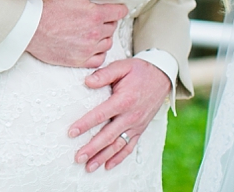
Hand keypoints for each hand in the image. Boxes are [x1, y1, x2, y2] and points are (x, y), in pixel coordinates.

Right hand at [25, 0, 127, 67]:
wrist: (29, 27)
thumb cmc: (48, 5)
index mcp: (95, 15)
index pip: (120, 12)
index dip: (117, 7)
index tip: (111, 6)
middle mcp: (95, 34)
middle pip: (113, 27)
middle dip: (107, 20)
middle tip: (94, 15)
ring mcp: (87, 49)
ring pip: (108, 43)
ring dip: (103, 35)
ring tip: (91, 29)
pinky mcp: (79, 60)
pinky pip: (99, 59)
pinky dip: (98, 52)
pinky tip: (89, 44)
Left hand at [70, 58, 170, 172]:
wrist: (162, 77)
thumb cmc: (139, 71)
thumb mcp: (122, 67)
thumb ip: (104, 74)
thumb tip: (87, 82)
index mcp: (124, 100)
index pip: (100, 114)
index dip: (85, 124)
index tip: (71, 133)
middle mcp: (131, 116)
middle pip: (108, 136)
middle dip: (92, 148)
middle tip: (77, 157)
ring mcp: (136, 125)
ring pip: (118, 145)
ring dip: (103, 157)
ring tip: (88, 167)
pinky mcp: (140, 129)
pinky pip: (130, 147)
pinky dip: (119, 158)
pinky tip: (108, 165)